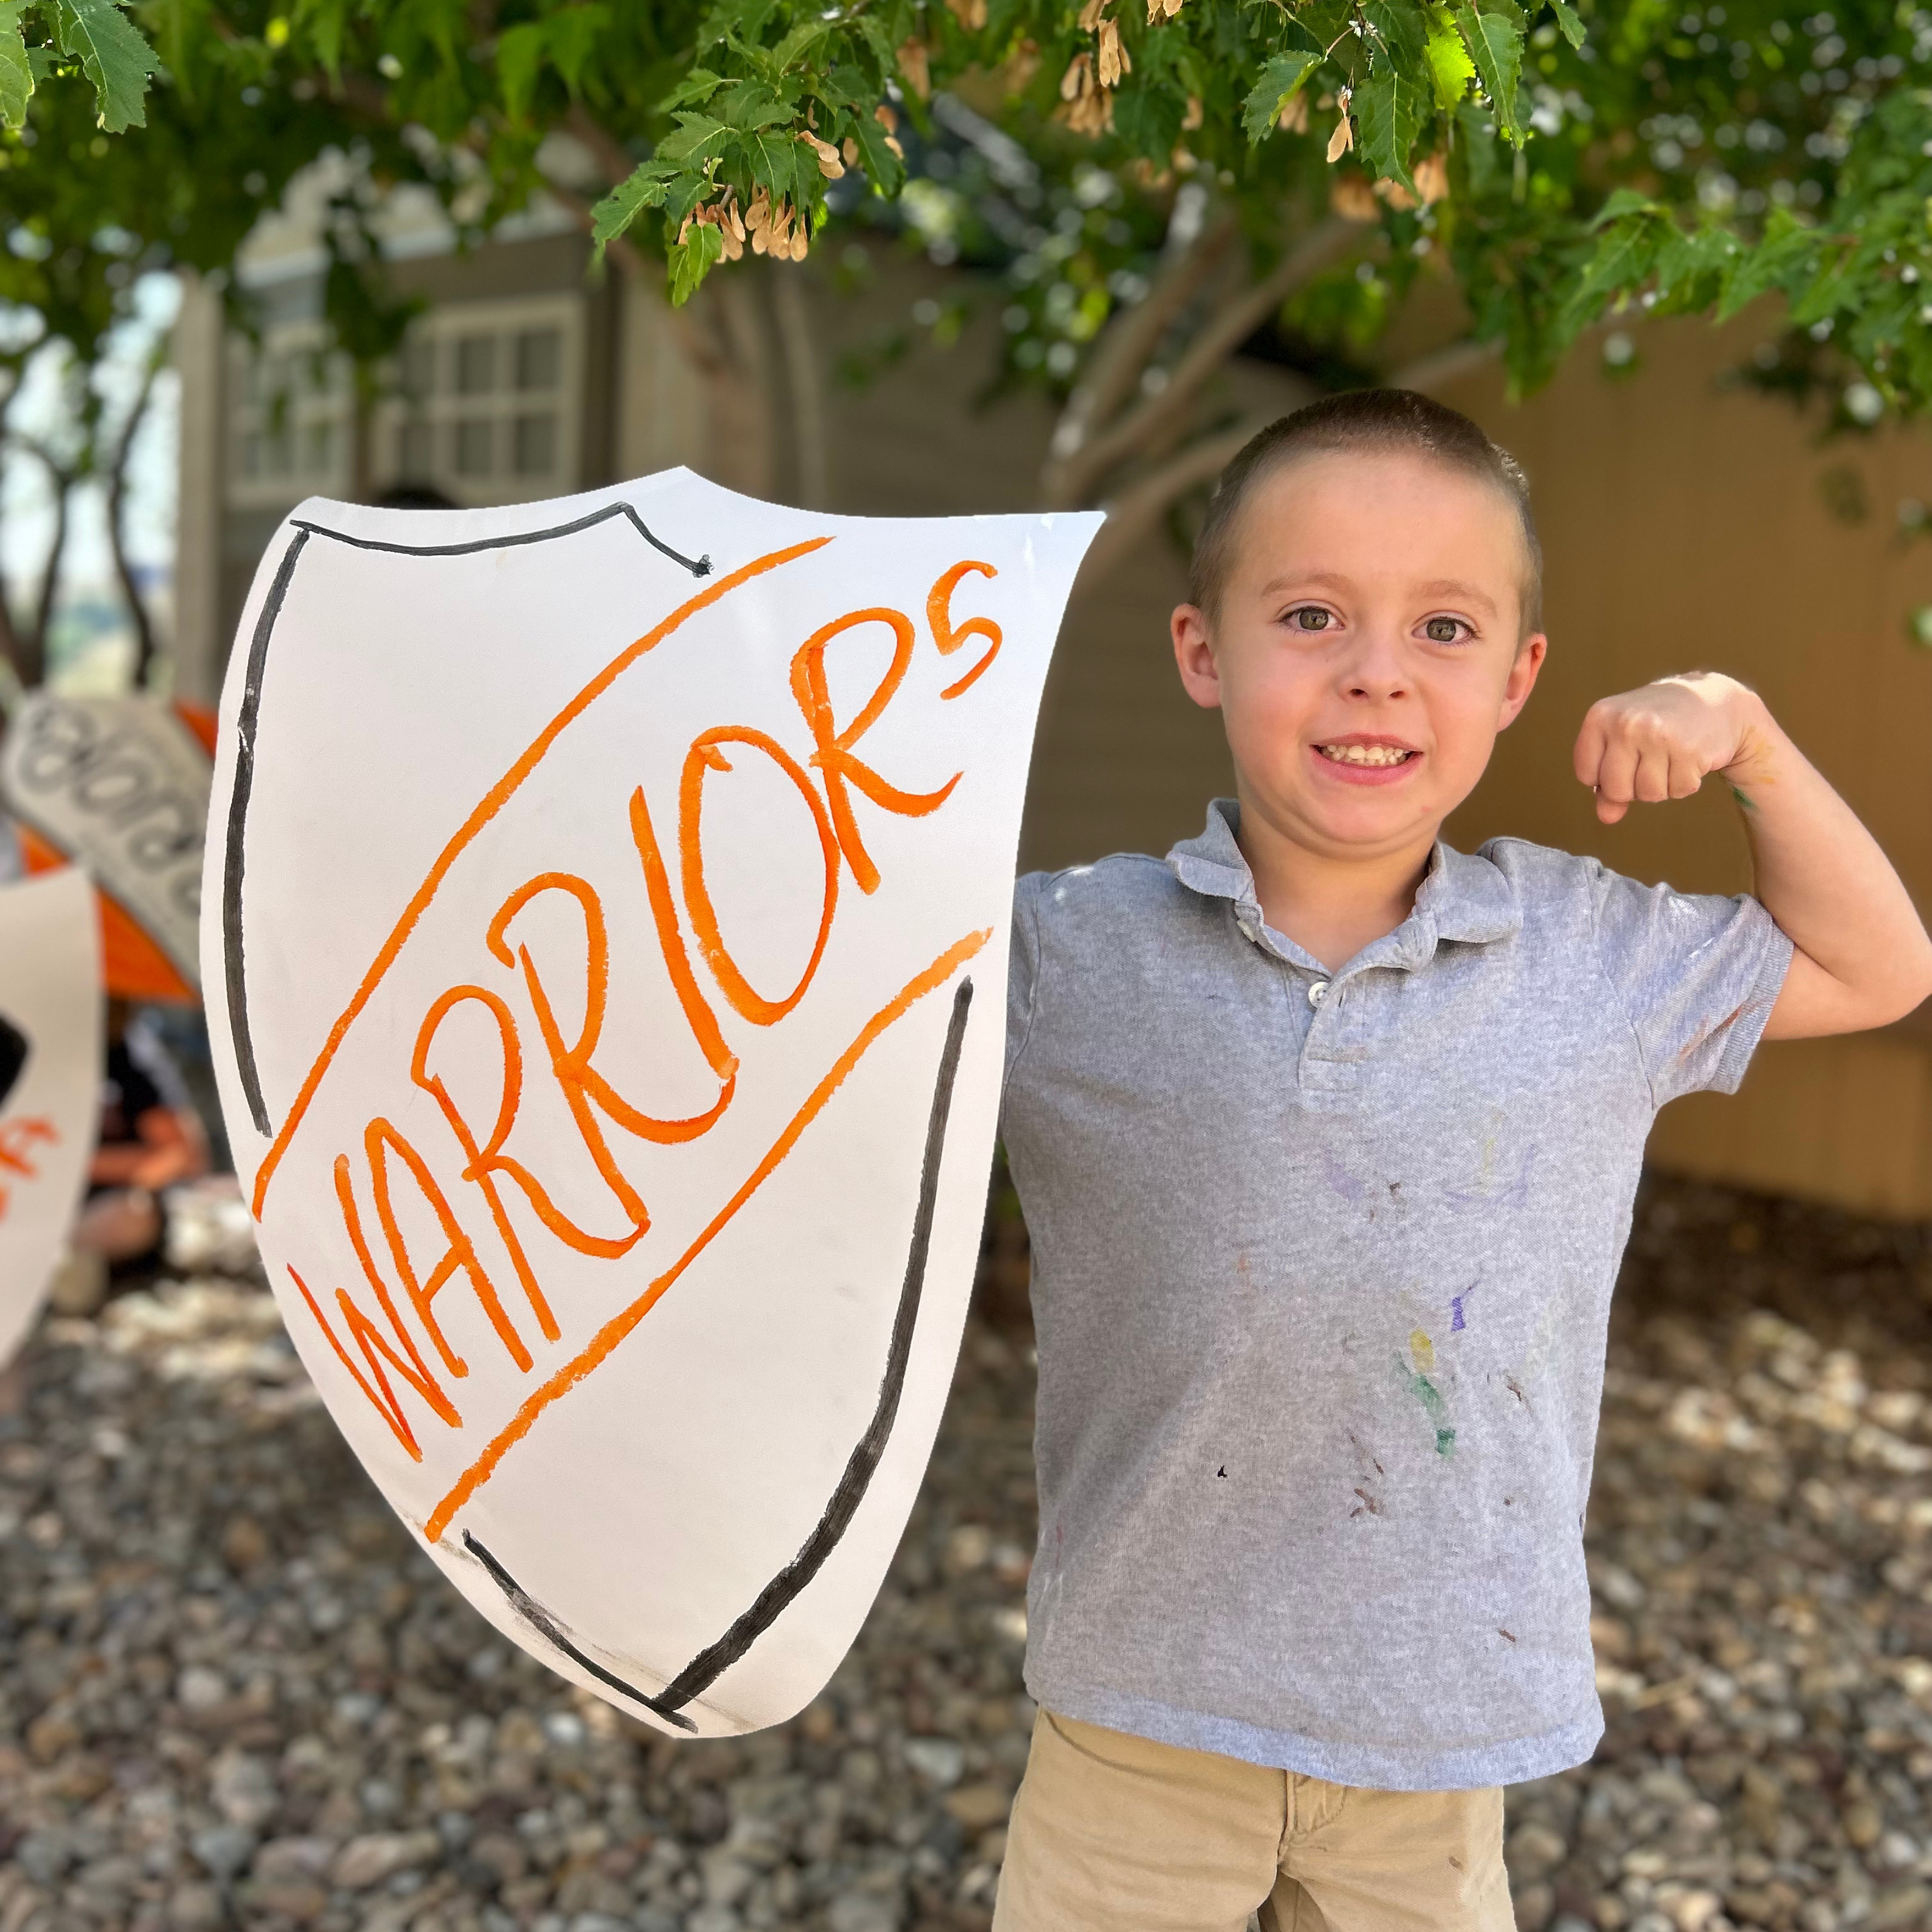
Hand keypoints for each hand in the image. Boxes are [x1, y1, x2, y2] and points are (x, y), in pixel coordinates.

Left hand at [1573, 672, 1770, 824]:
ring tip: (1670, 757)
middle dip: (1633, 787)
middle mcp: (1627, 724)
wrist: (1711, 698)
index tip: (1624, 757)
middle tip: (1649, 761)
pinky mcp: (1689, 750)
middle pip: (1616, 790)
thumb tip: (1605, 817)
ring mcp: (1658, 736)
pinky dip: (1685, 782)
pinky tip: (1689, 758)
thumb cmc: (1657, 723)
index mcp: (1601, 717)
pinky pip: (1679, 790)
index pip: (1586, 775)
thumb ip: (1606, 780)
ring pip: (1649, 794)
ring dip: (1662, 785)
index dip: (1605, 777)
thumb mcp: (1622, 741)